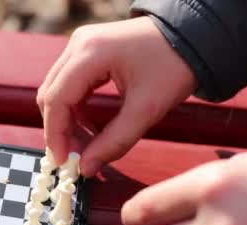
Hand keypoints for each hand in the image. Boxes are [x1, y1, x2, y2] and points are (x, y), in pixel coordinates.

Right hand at [37, 16, 196, 175]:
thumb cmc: (175, 65)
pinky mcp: (87, 50)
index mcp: (90, 53)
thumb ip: (114, 141)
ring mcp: (81, 45)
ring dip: (67, 120)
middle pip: (51, 95)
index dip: (56, 133)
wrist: (195, 36)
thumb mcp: (147, 109)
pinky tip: (90, 127)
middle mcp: (78, 45)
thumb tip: (86, 168)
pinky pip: (69, 84)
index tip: (64, 161)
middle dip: (60, 129)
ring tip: (86, 144)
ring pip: (57, 90)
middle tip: (75, 157)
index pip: (57, 99)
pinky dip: (75, 109)